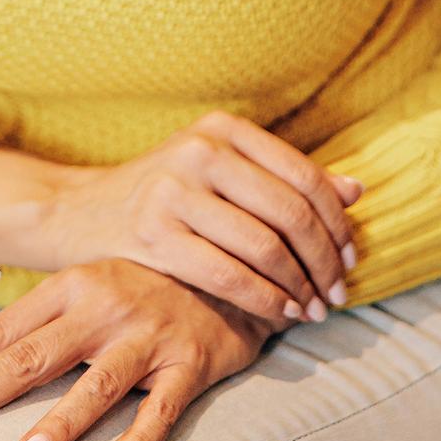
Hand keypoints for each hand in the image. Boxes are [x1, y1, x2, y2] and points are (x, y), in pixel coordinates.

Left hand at [0, 256, 270, 440]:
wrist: (236, 264)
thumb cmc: (148, 286)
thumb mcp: (93, 288)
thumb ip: (46, 322)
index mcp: (72, 284)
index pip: (1, 332)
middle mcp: (104, 304)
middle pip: (32, 355)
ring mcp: (148, 333)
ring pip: (96, 383)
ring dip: (61, 421)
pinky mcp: (192, 361)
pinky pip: (162, 409)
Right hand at [42, 111, 363, 330]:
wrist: (83, 212)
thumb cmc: (167, 194)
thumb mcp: (222, 171)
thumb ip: (285, 178)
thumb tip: (357, 190)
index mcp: (223, 128)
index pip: (303, 176)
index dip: (337, 224)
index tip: (349, 260)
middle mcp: (201, 150)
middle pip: (290, 212)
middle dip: (324, 261)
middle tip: (337, 295)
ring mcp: (174, 190)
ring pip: (265, 246)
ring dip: (299, 287)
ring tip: (312, 310)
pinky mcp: (156, 234)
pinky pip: (230, 276)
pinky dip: (266, 300)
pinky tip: (280, 313)